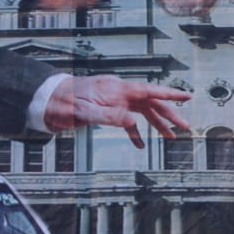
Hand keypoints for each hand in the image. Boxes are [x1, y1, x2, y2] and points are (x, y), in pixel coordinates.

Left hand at [44, 75, 190, 146]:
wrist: (47, 100)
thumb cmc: (63, 102)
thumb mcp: (84, 112)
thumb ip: (109, 116)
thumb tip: (133, 122)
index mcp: (116, 88)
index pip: (148, 90)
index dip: (169, 94)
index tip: (186, 97)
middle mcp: (119, 92)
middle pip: (150, 102)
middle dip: (169, 114)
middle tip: (185, 126)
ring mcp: (115, 101)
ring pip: (142, 111)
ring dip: (157, 124)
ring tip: (171, 136)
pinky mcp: (109, 109)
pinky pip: (128, 121)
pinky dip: (135, 132)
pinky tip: (141, 145)